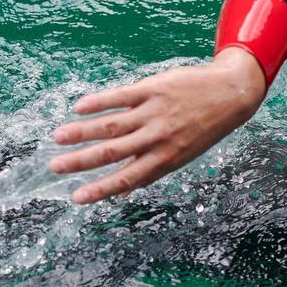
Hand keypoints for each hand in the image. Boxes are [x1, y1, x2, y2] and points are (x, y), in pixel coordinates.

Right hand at [51, 48, 268, 203]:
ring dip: (81, 132)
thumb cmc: (203, 129)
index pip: (125, 178)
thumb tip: (121, 194)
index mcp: (164, 159)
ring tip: (58, 137)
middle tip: (55, 167)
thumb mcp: (181, 156)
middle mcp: (157, 138)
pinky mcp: (153, 89)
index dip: (100, 190)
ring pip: (111, 124)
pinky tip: (78, 108)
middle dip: (81, 161)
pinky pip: (121, 96)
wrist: (231, 94)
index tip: (76, 197)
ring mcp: (154, 113)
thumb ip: (149, 171)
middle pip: (112, 152)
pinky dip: (98, 102)